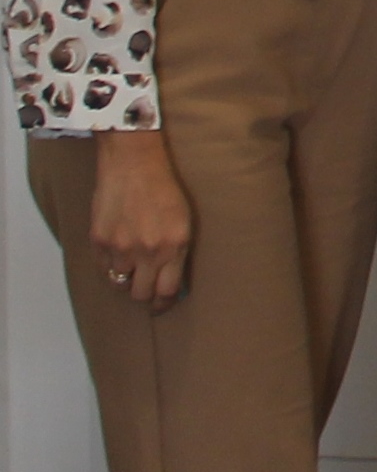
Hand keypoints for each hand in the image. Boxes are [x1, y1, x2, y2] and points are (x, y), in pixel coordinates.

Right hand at [89, 132, 193, 309]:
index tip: (163, 306)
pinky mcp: (99, 241)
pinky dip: (110, 268)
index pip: (166, 291)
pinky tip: (117, 256)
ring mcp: (120, 247)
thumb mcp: (183, 221)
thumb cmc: (163, 189)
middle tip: (147, 288)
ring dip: (127, 280)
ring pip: (120, 284)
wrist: (134, 165)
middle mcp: (147, 251)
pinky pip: (103, 269)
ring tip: (132, 268)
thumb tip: (172, 282)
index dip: (164, 304)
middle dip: (145, 294)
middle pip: (141, 294)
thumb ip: (177, 252)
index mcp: (174, 246)